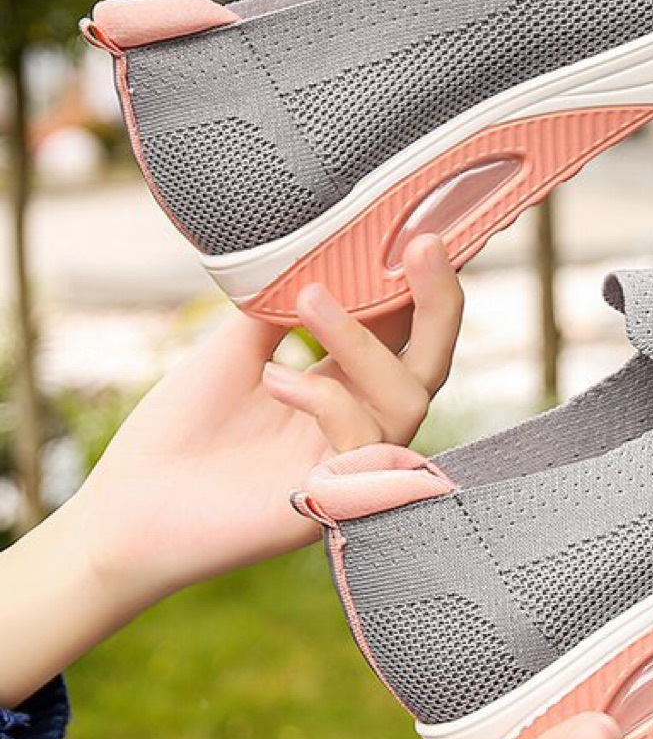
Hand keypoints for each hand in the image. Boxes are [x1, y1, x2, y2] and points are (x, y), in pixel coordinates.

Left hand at [0, 236, 461, 706]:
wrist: (127, 507)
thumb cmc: (177, 432)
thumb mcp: (237, 347)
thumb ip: (283, 303)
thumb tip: (323, 244)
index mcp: (340, 385)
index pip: (403, 331)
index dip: (422, 284)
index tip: (424, 231)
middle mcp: (357, 421)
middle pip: (432, 363)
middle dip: (439, 302)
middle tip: (424, 247)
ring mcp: (352, 462)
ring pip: (408, 398)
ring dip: (362, 343)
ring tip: (309, 303)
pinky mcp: (336, 499)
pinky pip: (362, 437)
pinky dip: (323, 398)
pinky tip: (274, 381)